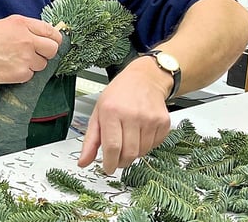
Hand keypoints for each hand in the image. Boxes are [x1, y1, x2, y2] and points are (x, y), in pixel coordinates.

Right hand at [0, 14, 62, 84]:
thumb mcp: (5, 24)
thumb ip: (26, 27)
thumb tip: (41, 33)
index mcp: (23, 24)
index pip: (51, 31)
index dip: (54, 38)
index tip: (53, 42)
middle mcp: (27, 40)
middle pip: (53, 49)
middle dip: (47, 52)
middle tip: (38, 53)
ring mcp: (26, 58)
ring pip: (43, 64)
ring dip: (34, 64)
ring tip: (19, 60)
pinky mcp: (22, 73)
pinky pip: (32, 75)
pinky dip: (24, 73)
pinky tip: (13, 67)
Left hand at [77, 57, 172, 173]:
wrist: (145, 79)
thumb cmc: (119, 94)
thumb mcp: (98, 113)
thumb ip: (90, 140)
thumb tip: (83, 162)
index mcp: (112, 111)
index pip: (112, 147)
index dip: (109, 163)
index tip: (107, 168)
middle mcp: (132, 114)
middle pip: (128, 153)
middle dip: (121, 161)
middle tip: (117, 157)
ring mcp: (150, 119)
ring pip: (142, 152)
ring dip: (134, 153)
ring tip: (129, 138)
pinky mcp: (163, 122)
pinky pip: (154, 146)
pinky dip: (146, 145)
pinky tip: (141, 132)